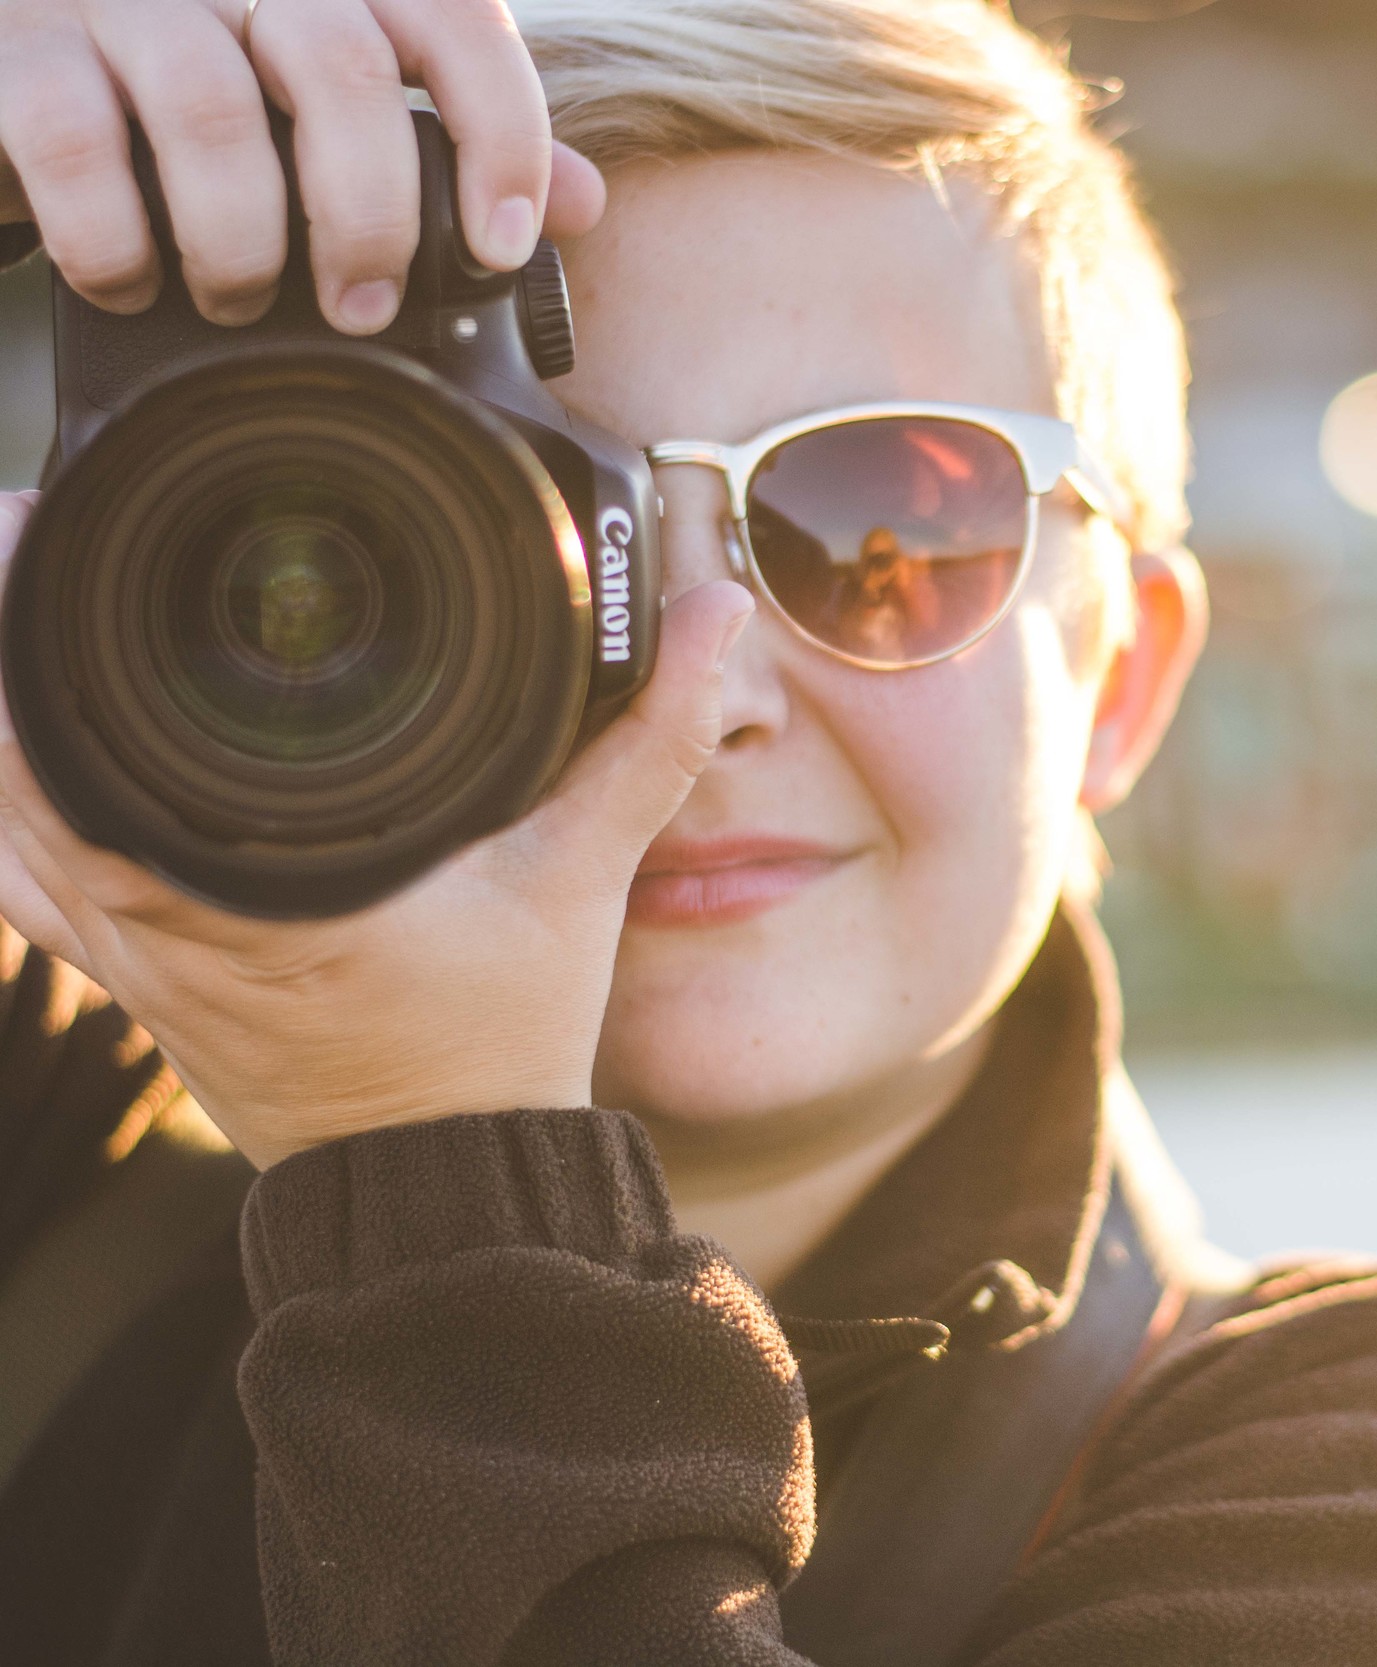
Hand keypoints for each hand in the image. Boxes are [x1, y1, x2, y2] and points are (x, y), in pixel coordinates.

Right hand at [0, 0, 603, 334]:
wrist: (15, 58)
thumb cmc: (194, 88)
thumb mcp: (325, 97)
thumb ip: (449, 133)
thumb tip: (582, 202)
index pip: (453, 18)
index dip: (499, 133)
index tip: (501, 244)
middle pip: (340, 69)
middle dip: (368, 215)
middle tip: (362, 306)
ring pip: (211, 111)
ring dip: (242, 244)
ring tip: (240, 300)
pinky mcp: (11, 43)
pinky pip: (78, 146)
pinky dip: (120, 244)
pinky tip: (134, 281)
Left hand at [0, 492, 753, 1168]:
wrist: (450, 1182)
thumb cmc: (498, 1041)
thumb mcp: (581, 876)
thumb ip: (650, 737)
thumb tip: (716, 616)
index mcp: (259, 889)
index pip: (95, 738)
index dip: (42, 620)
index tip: (57, 513)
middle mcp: (162, 923)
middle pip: (9, 761)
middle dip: (5, 631)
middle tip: (29, 525)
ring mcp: (129, 961)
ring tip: (15, 607)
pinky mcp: (131, 984)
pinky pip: (21, 890)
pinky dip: (4, 811)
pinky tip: (16, 751)